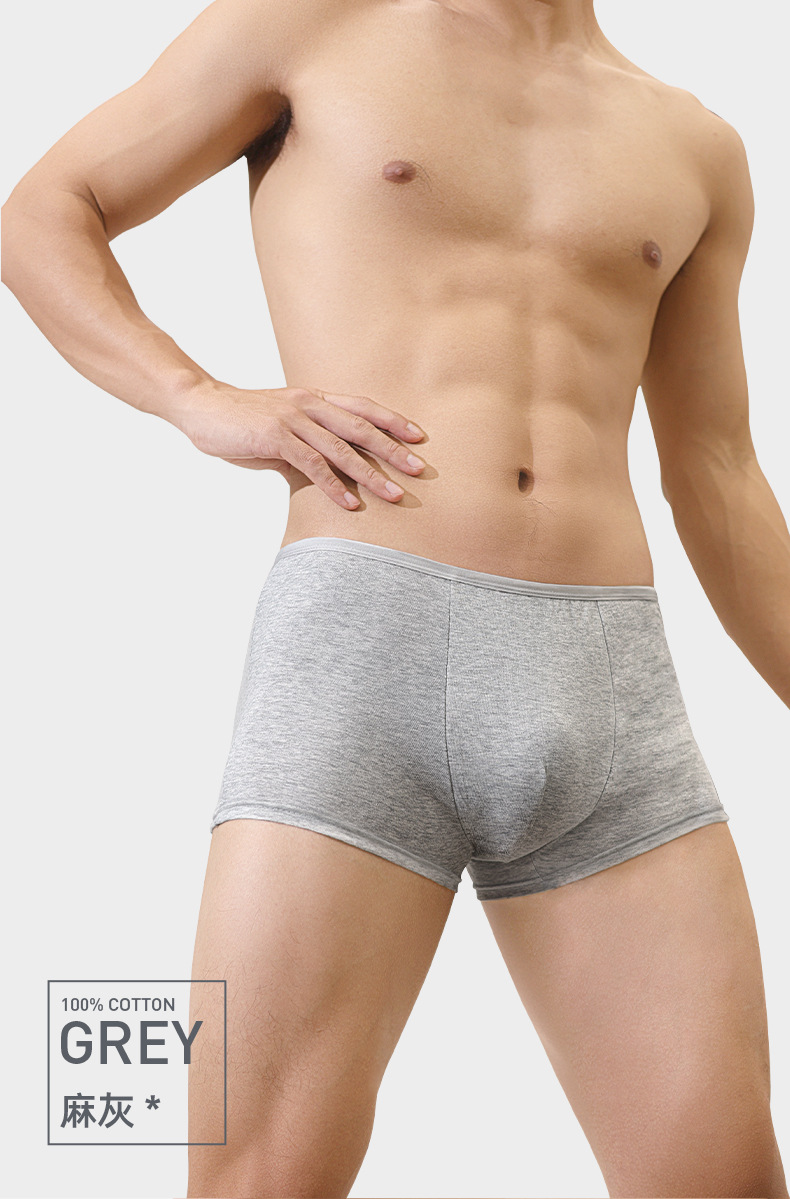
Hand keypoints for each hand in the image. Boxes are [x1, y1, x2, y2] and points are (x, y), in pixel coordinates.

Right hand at [181, 383, 425, 507]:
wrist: (201, 407)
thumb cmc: (241, 421)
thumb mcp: (281, 426)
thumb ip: (308, 442)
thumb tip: (329, 469)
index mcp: (314, 399)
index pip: (362, 408)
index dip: (392, 421)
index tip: (418, 437)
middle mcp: (309, 404)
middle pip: (362, 427)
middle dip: (393, 450)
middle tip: (418, 469)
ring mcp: (293, 419)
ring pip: (342, 449)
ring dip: (371, 475)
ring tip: (394, 496)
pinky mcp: (276, 438)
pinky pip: (313, 464)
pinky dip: (334, 486)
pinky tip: (350, 504)